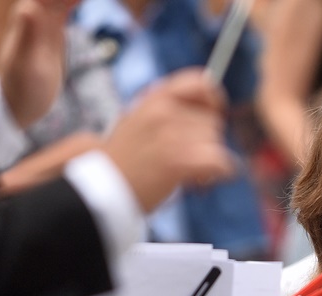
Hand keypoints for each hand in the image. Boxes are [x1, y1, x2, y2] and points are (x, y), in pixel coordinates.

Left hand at [0, 0, 76, 128]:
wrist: (15, 103)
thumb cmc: (20, 90)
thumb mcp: (26, 68)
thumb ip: (28, 38)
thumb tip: (27, 10)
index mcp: (30, 13)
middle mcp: (36, 8)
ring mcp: (44, 15)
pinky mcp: (53, 25)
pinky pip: (69, 0)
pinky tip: (92, 0)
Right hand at [102, 69, 237, 212]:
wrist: (101, 188)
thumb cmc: (123, 160)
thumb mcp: (139, 120)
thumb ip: (168, 111)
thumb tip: (208, 114)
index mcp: (154, 97)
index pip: (200, 82)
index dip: (214, 99)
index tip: (214, 115)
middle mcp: (163, 111)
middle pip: (212, 120)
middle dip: (208, 141)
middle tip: (193, 159)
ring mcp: (170, 134)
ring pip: (216, 142)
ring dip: (211, 160)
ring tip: (192, 172)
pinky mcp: (178, 161)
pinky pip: (219, 160)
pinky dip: (220, 172)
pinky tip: (204, 179)